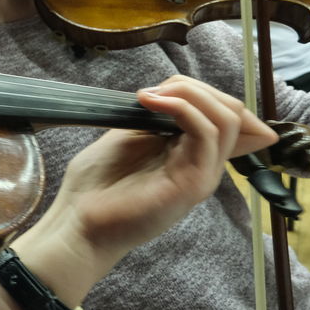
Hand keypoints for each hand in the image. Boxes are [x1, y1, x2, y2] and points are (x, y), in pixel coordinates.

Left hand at [49, 75, 275, 259]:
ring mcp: (202, 175)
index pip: (226, 114)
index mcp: (192, 153)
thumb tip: (169, 91)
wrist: (78, 221)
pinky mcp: (193, 183)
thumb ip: (155, 117)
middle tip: (154, 90)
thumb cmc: (97, 183)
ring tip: (150, 97)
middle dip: (195, 88)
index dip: (202, 91)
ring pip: (226, 119)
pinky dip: (182, 108)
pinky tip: (152, 104)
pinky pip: (206, 134)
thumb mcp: (129, 136)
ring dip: (189, 94)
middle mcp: (205, 164)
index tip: (159, 88)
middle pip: (230, 112)